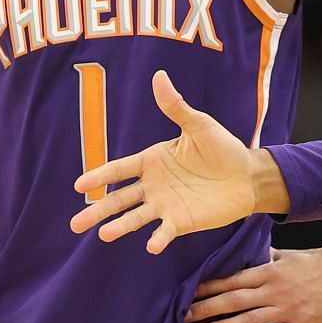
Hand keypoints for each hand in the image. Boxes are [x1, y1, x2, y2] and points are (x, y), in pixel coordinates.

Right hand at [71, 71, 256, 252]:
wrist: (247, 176)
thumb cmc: (222, 147)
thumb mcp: (199, 125)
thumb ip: (176, 107)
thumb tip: (159, 76)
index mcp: (152, 161)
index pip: (119, 169)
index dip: (99, 176)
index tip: (79, 185)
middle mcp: (152, 185)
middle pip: (119, 199)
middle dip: (97, 211)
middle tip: (75, 225)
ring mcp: (165, 205)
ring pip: (136, 217)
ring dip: (121, 226)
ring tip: (104, 235)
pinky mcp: (181, 222)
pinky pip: (165, 231)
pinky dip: (158, 239)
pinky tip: (151, 246)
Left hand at [187, 245, 321, 322]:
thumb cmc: (320, 262)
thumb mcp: (289, 255)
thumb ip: (267, 259)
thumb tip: (250, 256)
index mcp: (269, 271)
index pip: (231, 280)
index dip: (208, 288)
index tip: (188, 294)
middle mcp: (273, 291)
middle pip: (232, 301)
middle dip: (206, 309)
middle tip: (184, 317)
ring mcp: (286, 310)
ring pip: (247, 321)